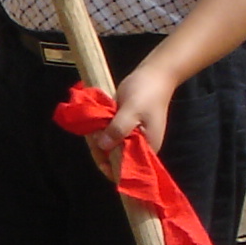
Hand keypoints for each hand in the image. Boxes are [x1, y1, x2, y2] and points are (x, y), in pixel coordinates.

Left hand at [89, 61, 177, 180]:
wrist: (154, 74)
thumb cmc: (147, 93)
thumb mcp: (132, 110)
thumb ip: (118, 129)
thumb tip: (103, 146)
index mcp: (147, 148)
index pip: (128, 170)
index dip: (111, 167)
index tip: (99, 153)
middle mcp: (139, 147)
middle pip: (115, 160)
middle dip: (100, 151)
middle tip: (92, 133)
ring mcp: (131, 138)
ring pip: (109, 148)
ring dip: (97, 140)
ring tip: (92, 126)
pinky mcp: (124, 129)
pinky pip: (108, 137)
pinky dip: (99, 132)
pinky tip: (94, 123)